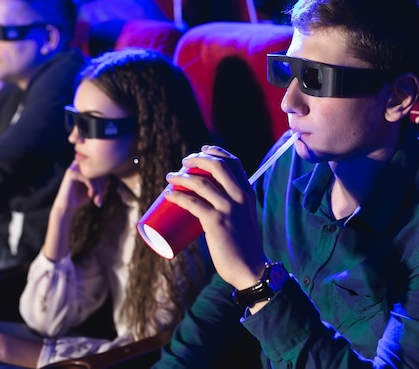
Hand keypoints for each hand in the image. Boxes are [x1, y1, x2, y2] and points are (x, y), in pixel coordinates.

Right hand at [52, 161, 107, 213]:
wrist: (67, 206)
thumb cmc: (82, 196)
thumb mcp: (96, 187)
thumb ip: (103, 180)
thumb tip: (115, 174)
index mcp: (86, 165)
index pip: (102, 169)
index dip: (106, 182)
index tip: (105, 193)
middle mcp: (80, 163)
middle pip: (99, 171)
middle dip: (103, 186)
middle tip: (102, 197)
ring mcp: (75, 167)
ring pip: (94, 174)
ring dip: (99, 188)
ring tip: (98, 198)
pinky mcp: (71, 173)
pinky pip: (88, 177)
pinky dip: (92, 187)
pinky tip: (91, 195)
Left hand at [165, 145, 266, 289]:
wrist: (250, 268)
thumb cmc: (243, 246)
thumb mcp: (244, 218)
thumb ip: (233, 207)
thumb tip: (209, 202)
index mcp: (248, 193)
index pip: (234, 162)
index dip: (217, 152)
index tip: (202, 150)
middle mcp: (240, 196)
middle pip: (217, 166)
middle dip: (197, 159)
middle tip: (184, 162)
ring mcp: (228, 208)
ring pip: (201, 183)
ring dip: (181, 177)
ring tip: (170, 177)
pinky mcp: (216, 222)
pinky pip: (192, 203)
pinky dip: (178, 196)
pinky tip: (168, 194)